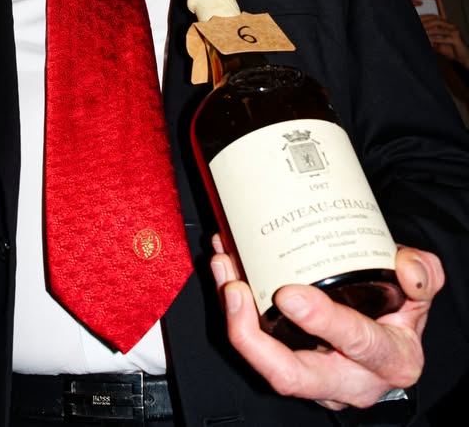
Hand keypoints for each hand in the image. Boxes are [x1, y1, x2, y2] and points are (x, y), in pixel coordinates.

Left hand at [210, 235, 444, 409]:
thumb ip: (423, 273)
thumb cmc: (399, 307)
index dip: (323, 321)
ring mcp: (315, 378)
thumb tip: (407, 271)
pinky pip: (253, 343)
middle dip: (254, 337)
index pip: (358, 343)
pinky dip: (233, 306)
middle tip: (236, 289)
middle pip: (292, 374)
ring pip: (264, 360)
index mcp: (390, 357)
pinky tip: (225, 268)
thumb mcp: (421, 287)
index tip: (291, 294)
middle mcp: (349, 378)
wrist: (389, 327)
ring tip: (224, 267)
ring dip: (233, 314)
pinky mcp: (288, 364)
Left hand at [420, 14, 468, 68]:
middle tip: (416, 25)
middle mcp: (451, 26)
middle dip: (425, 23)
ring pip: (440, 28)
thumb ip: (428, 39)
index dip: (424, 17)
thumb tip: (416, 36)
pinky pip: (445, 38)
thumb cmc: (450, 49)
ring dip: (429, 30)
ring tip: (420, 32)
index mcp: (446, 24)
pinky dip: (436, 39)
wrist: (463, 57)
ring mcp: (454, 31)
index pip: (434, 17)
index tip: (415, 18)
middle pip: (436, 21)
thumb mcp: (436, 43)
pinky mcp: (457, 39)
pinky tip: (429, 40)